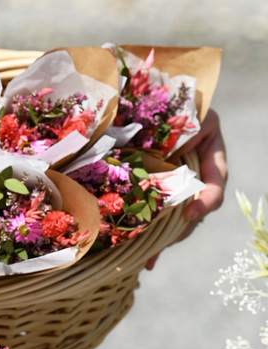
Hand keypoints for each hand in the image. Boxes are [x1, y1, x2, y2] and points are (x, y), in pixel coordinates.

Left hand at [145, 108, 227, 269]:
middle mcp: (196, 166)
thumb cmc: (156, 92)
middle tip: (160, 246)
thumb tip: (159, 159)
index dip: (206, 200)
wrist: (133, 88)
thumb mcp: (176, 108)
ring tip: (148, 258)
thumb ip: (179, 129)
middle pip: (195, 207)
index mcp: (208, 144)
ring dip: (162, 240)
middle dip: (179, 230)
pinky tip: (144, 259)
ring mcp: (176, 180)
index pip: (215, 180)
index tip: (191, 214)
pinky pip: (155, 216)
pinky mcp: (155, 191)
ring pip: (175, 217)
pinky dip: (148, 236)